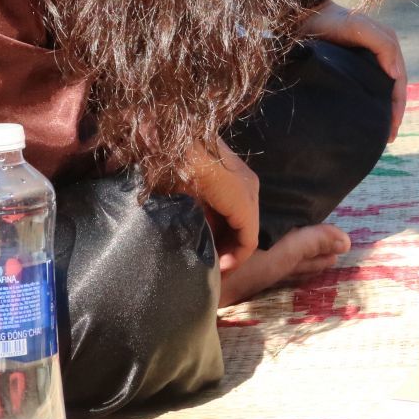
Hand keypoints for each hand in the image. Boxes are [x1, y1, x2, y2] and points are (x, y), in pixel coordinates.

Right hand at [185, 139, 259, 270]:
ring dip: (230, 255)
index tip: (206, 258)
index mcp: (230, 178)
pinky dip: (235, 256)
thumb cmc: (169, 164)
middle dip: (225, 248)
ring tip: (214, 272)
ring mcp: (249, 194)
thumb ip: (190, 209)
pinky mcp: (246, 205)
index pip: (231, 215)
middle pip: (240, 225)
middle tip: (210, 269)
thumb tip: (187, 233)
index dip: (219, 239)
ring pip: (245, 234)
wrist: (173, 146)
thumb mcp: (180, 192)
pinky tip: (221, 268)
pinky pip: (248, 239)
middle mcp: (246, 184)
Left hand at [298, 1, 406, 140]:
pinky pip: (363, 91)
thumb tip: (397, 75)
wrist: (306, 15)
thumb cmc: (333, 20)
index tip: (392, 128)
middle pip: (392, 91)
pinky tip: (362, 120)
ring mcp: (364, 64)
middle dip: (393, 115)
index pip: (398, 83)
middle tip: (387, 139)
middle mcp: (380, 57)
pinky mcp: (348, 69)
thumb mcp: (361, 27)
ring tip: (378, 136)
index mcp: (388, 48)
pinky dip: (367, 106)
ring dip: (381, 114)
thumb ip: (383, 45)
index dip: (398, 106)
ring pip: (378, 93)